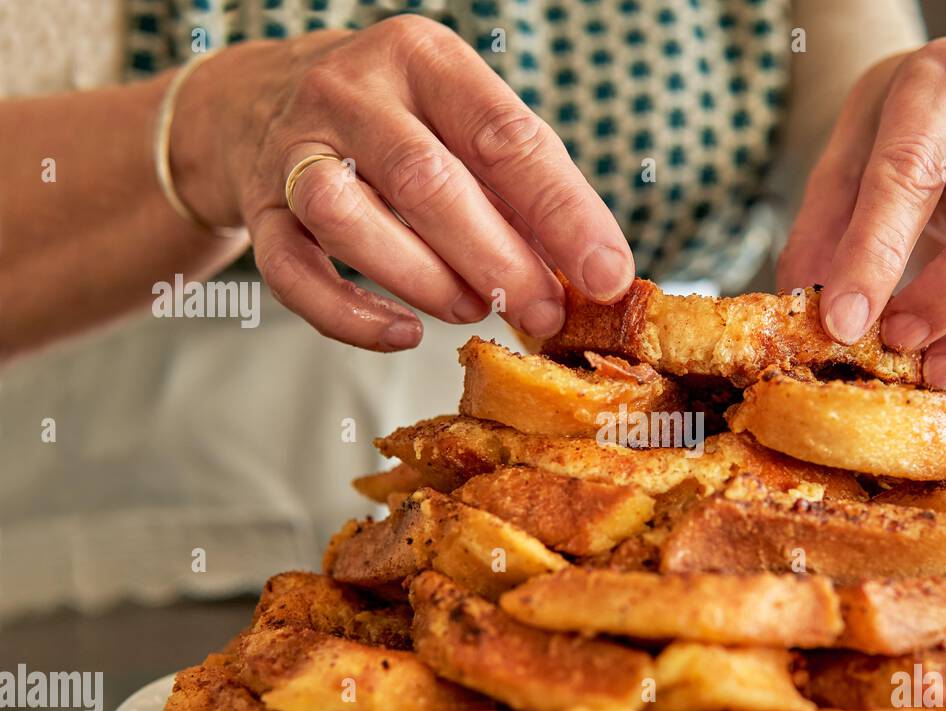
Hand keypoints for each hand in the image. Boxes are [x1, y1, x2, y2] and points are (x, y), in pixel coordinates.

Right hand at [171, 16, 633, 350]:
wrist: (259, 101)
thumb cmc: (400, 125)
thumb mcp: (462, 125)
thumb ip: (520, 190)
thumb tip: (592, 273)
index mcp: (426, 60)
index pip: (505, 136)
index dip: (563, 212)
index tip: (607, 274)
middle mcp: (353, 90)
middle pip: (427, 180)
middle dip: (498, 260)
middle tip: (543, 312)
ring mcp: (295, 146)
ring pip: (349, 217)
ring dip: (423, 279)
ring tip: (471, 309)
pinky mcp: (260, 207)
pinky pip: (292, 272)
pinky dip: (350, 314)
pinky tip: (402, 335)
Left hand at [778, 39, 945, 388]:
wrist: (933, 108)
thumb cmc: (884, 135)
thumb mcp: (837, 165)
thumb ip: (822, 235)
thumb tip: (814, 319)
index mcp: (943, 82)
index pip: (911, 169)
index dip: (876, 254)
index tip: (844, 321)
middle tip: (902, 342)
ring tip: (937, 372)